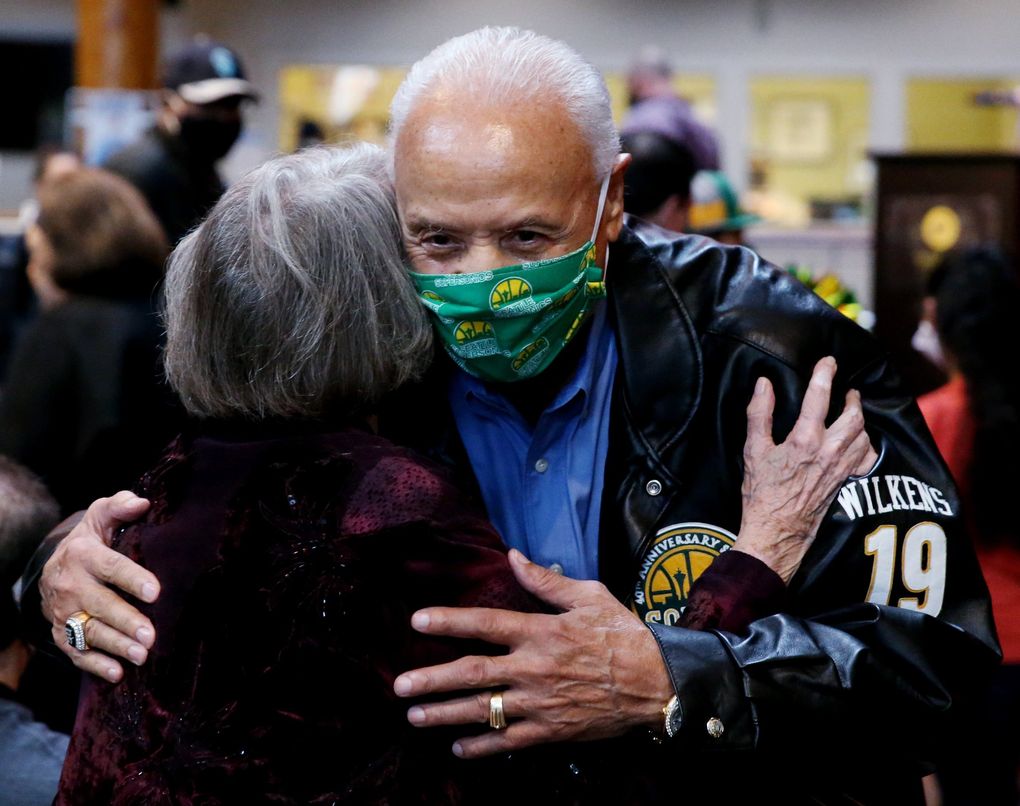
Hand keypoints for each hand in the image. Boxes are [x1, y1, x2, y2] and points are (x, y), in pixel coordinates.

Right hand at [41, 491, 158, 681]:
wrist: (56, 564)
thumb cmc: (92, 539)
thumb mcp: (101, 517)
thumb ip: (120, 506)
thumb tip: (142, 503)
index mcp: (83, 554)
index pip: (110, 567)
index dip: (132, 579)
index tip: (155, 591)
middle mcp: (70, 585)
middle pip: (99, 605)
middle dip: (125, 620)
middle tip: (151, 635)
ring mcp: (63, 612)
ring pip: (88, 631)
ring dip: (115, 646)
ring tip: (142, 655)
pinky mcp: (60, 632)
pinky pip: (75, 652)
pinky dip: (95, 664)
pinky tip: (117, 673)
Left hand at [393, 550, 672, 757]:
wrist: (657, 682)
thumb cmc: (622, 634)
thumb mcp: (588, 596)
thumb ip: (545, 580)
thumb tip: (514, 556)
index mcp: (540, 631)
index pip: (484, 623)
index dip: (448, 621)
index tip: (417, 621)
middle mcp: (533, 667)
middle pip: (472, 673)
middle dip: (432, 680)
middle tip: (399, 686)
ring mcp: (539, 702)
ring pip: (483, 710)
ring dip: (445, 714)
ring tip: (415, 717)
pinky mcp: (551, 730)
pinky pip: (508, 742)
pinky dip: (481, 747)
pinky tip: (458, 749)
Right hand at [736, 356, 877, 582]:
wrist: (777, 530)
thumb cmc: (761, 492)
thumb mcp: (753, 450)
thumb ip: (759, 413)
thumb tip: (763, 384)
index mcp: (804, 440)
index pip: (819, 397)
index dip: (824, 375)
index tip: (828, 361)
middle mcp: (828, 451)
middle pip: (853, 415)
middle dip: (851, 398)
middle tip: (846, 389)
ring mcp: (840, 468)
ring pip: (863, 434)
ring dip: (859, 418)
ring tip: (853, 410)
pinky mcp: (844, 481)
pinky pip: (866, 458)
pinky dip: (866, 445)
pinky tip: (858, 441)